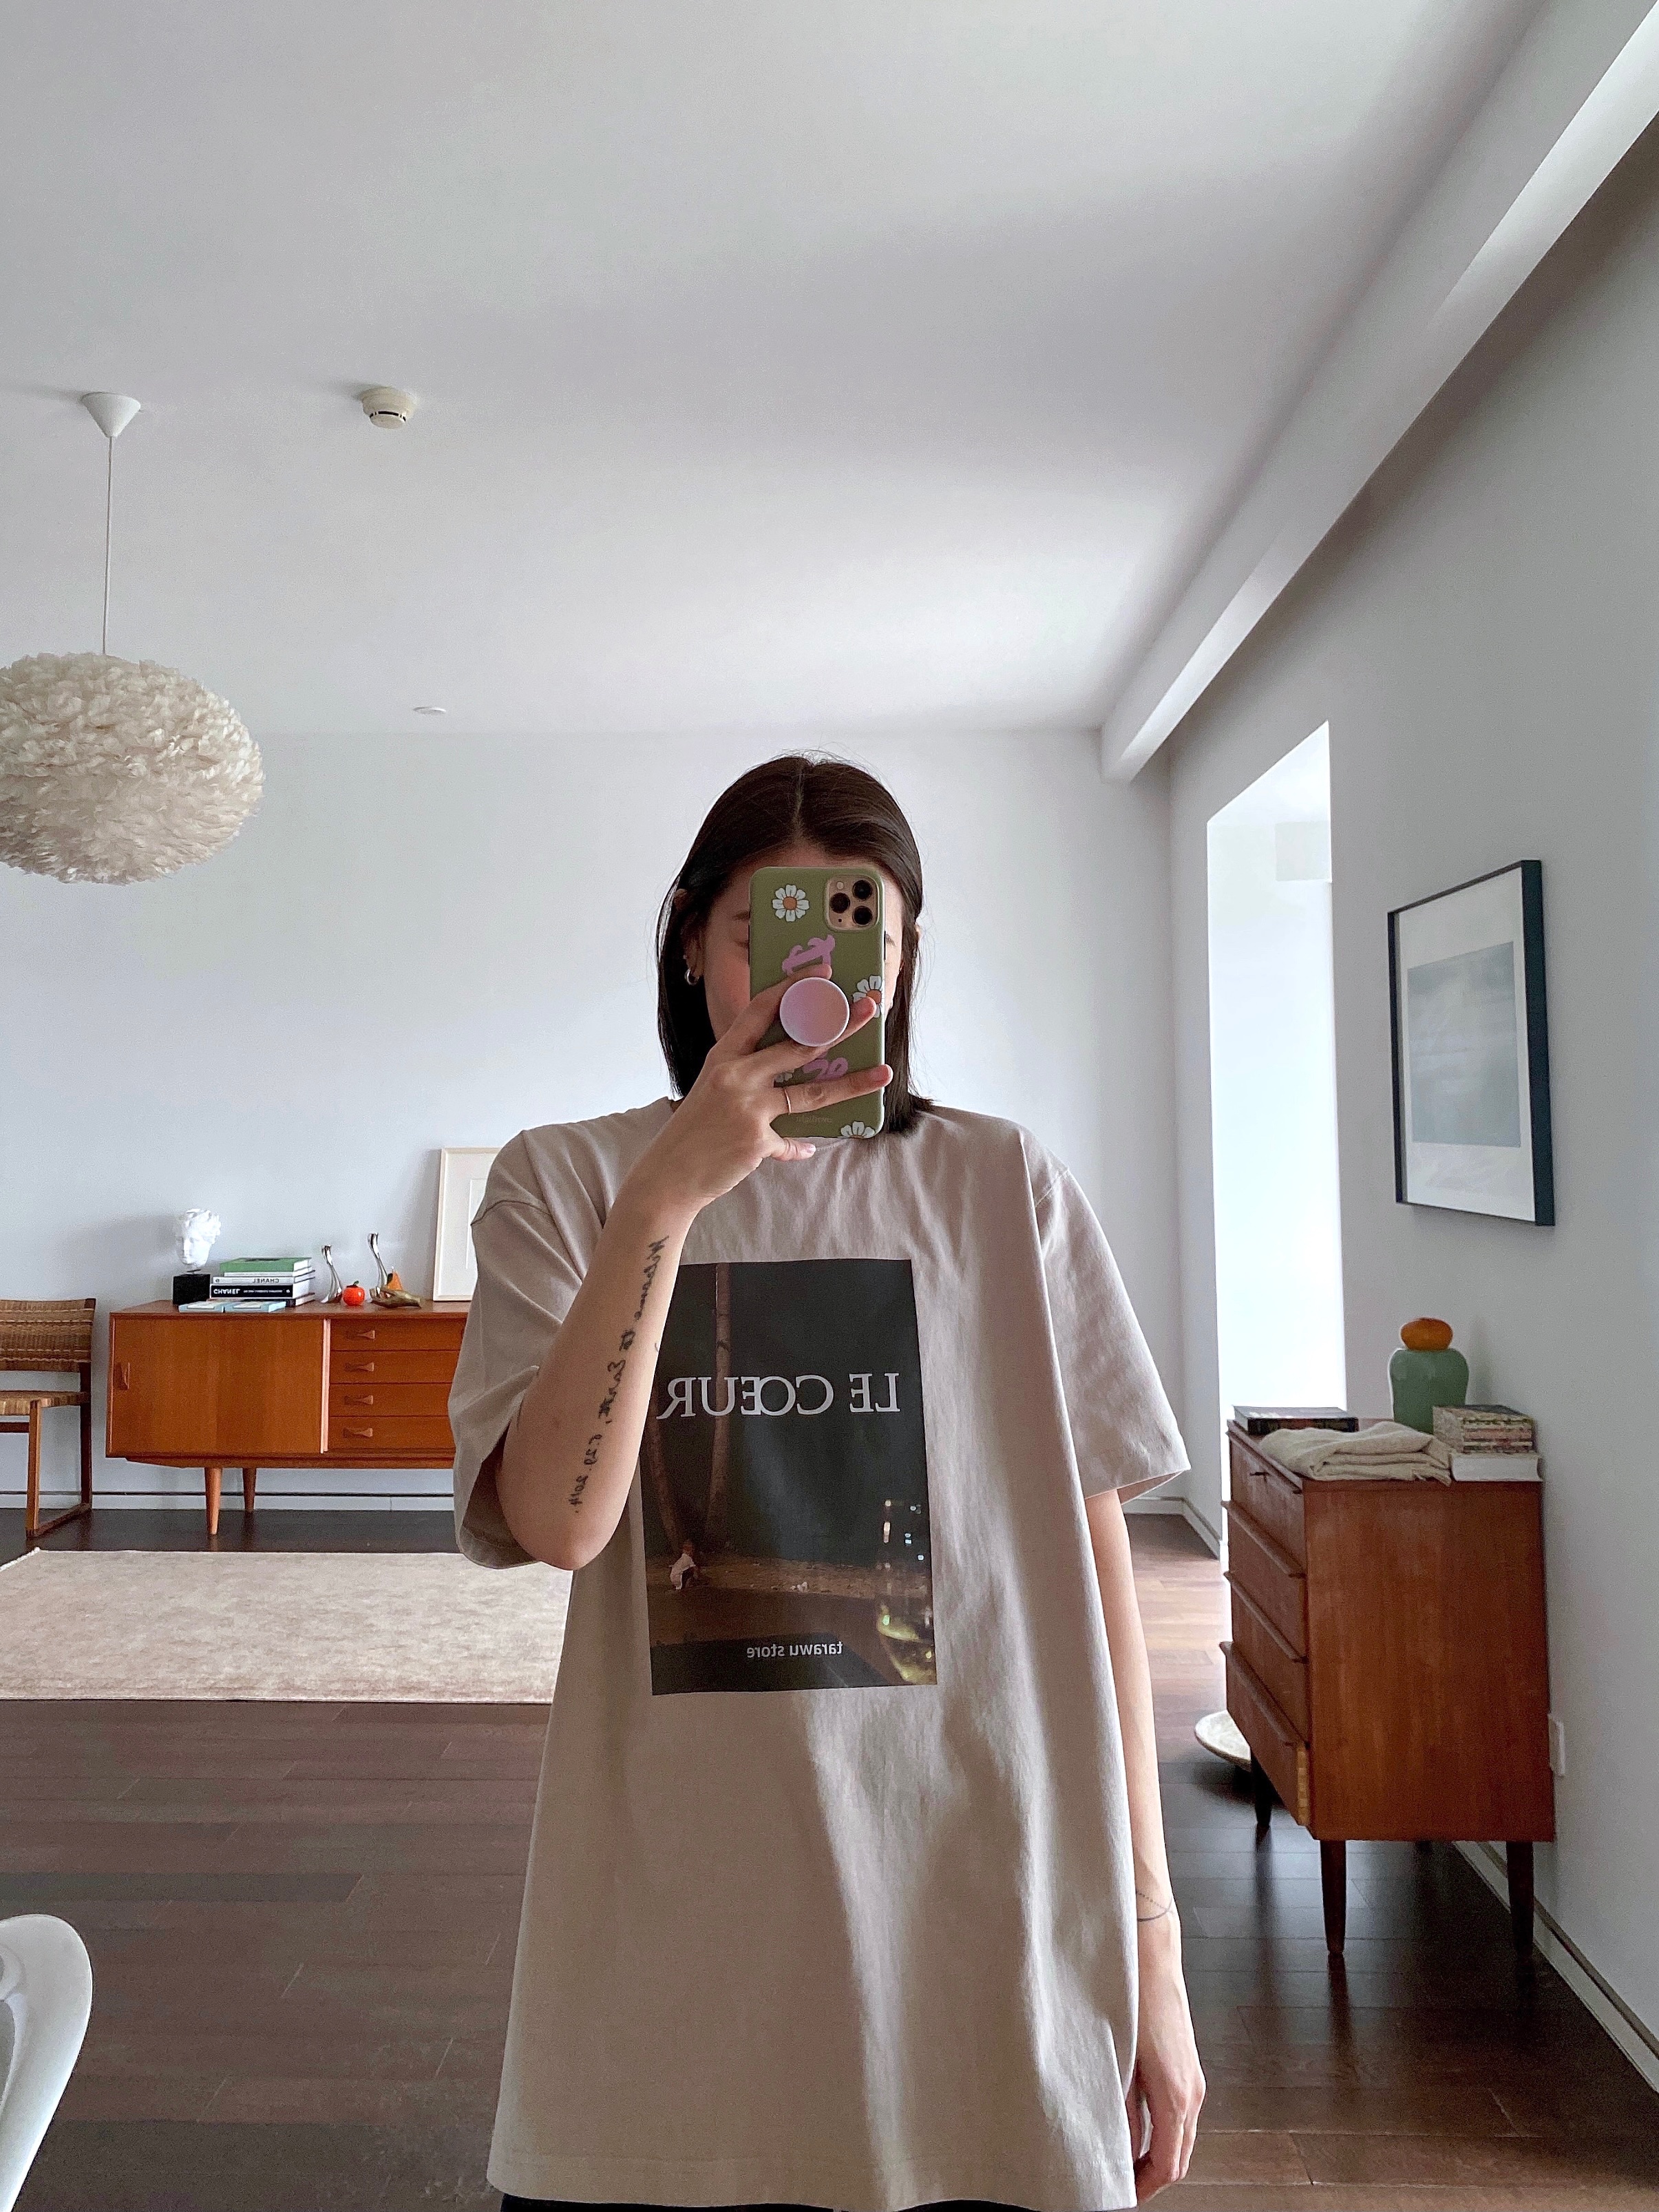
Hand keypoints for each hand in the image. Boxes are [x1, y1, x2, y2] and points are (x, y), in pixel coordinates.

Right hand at [626, 972, 887, 1225]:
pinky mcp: (757, 1140)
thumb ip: (746, 1075)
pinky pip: (792, 1141)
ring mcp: (747, 1107)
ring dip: (852, 1083)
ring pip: (812, 1092)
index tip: (821, 971)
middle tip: (868, 1009)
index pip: (761, 1009)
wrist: (669, 1175)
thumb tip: (788, 1073)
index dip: (793, 986)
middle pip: (800, 1044)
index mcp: (724, 1056)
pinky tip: (806, 1148)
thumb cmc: (693, 1129)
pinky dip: (798, 1146)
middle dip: (840, 1024)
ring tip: (883, 1073)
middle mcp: (736, 1075)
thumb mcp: (713, 1089)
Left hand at [1127, 1910, 1203, 2198]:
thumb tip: (1116, 2147)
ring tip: (1120, 2158)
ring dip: (1156, 2154)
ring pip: (1180, 2136)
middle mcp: (1192, 2092)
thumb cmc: (1131, 1998)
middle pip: (1179, 2157)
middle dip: (1151, 2177)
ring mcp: (1193, 2079)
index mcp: (1176, 2095)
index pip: (1168, 2164)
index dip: (1144, 2186)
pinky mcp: (1187, 2066)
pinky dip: (1161, 2131)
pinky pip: (1179, 2114)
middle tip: (1117, 2183)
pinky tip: (1133, 2126)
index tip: (1119, 2193)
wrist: (1151, 1954)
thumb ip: (1120, 2108)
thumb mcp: (1119, 2059)